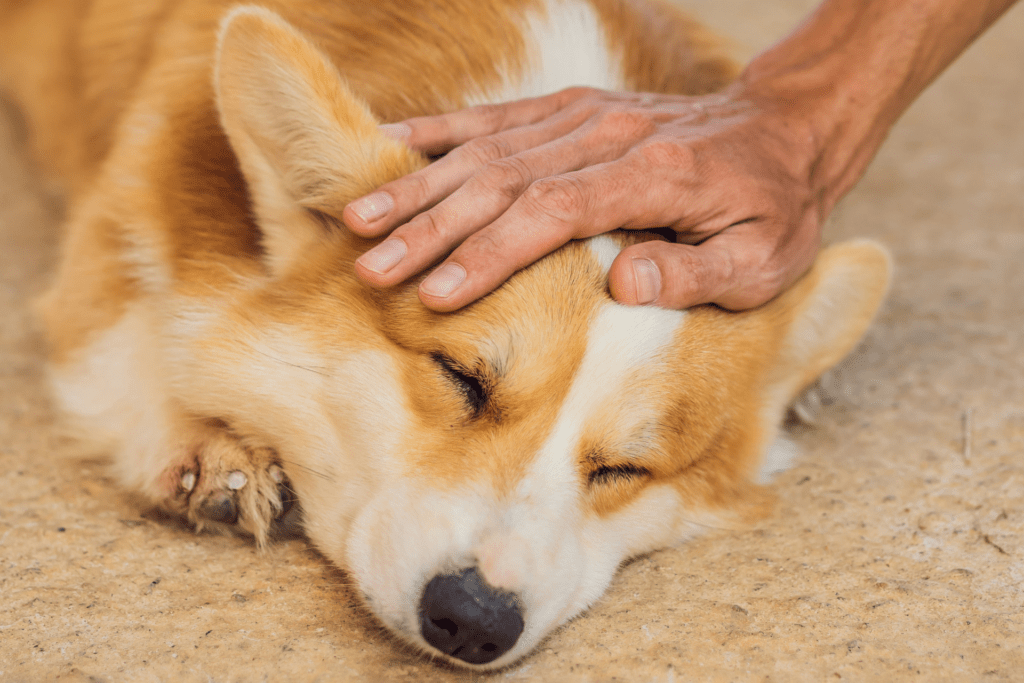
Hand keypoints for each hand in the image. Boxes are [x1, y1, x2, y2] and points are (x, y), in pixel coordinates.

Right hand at [344, 85, 825, 311]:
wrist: (785, 130)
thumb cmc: (773, 208)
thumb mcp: (763, 261)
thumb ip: (695, 273)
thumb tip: (624, 282)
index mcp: (656, 174)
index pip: (556, 212)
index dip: (493, 251)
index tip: (438, 292)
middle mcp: (610, 135)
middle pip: (504, 179)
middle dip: (434, 227)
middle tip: (373, 268)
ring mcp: (586, 115)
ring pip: (487, 147)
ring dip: (421, 185)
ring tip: (360, 221)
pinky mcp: (573, 108)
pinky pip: (496, 117)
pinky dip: (440, 132)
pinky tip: (389, 147)